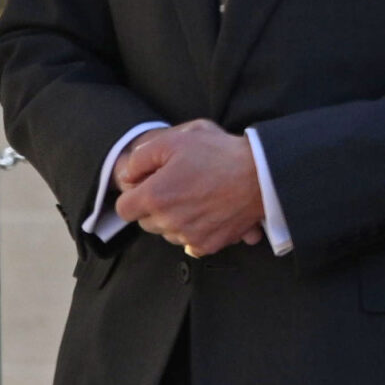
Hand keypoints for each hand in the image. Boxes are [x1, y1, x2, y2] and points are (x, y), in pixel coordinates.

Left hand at [113, 120, 265, 256]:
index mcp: (155, 196)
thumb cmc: (219, 153)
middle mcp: (169, 222)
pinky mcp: (208, 244)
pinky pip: (189, 244)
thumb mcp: (175, 140)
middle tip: (176, 186)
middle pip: (145, 222)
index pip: (124, 209)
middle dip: (154, 207)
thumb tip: (127, 175)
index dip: (133, 195)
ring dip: (173, 220)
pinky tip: (206, 213)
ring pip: (167, 234)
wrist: (260, 175)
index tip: (148, 185)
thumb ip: (141, 158)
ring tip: (194, 197)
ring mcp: (189, 236)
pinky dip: (194, 232)